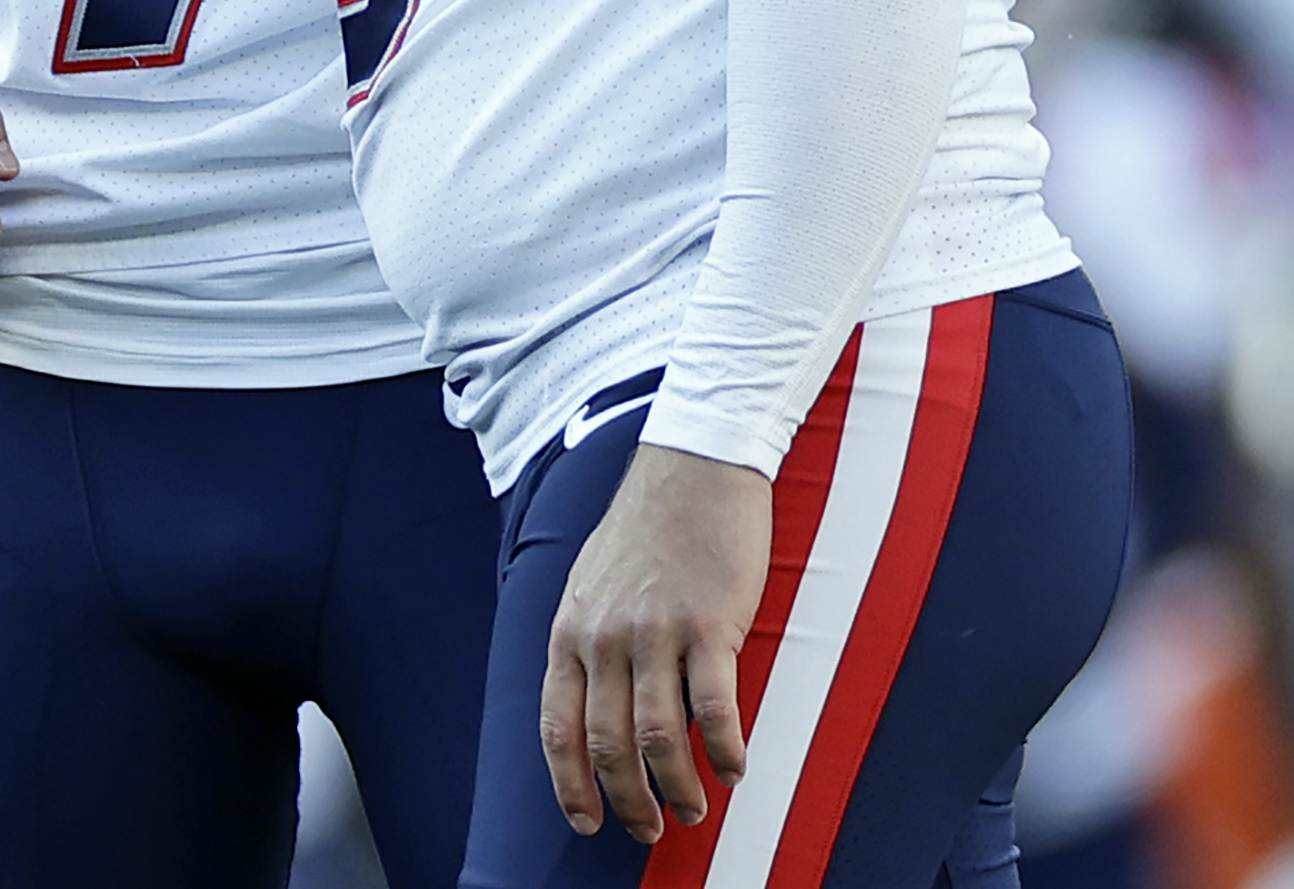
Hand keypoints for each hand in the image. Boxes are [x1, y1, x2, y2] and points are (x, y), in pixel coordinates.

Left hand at [543, 441, 770, 843]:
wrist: (692, 464)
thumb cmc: (645, 526)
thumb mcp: (591, 582)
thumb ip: (587, 642)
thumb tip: (594, 705)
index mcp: (571, 630)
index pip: (557, 727)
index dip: (569, 785)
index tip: (585, 821)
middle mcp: (606, 636)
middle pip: (609, 743)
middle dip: (627, 801)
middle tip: (648, 830)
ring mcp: (657, 631)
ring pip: (660, 737)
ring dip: (678, 787)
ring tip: (695, 809)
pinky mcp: (709, 624)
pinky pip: (715, 707)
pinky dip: (726, 748)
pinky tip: (735, 767)